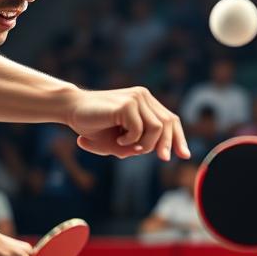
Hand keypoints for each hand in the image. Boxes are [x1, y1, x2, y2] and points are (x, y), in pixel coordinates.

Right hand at [68, 87, 189, 161]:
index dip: (178, 137)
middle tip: (163, 159)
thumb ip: (138, 146)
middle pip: (168, 123)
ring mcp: (137, 98)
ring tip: (125, 146)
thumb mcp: (119, 143)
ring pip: (157, 128)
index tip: (184, 155)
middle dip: (168, 144)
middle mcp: (144, 97)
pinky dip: (131, 140)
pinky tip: (118, 139)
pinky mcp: (127, 103)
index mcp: (145, 102)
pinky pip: (140, 129)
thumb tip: (162, 152)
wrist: (71, 110)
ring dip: (145, 144)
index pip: (170, 119)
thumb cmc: (95, 127)